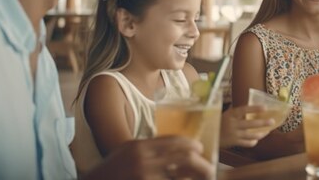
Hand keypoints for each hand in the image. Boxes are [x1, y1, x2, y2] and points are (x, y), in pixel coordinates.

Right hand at [82, 136, 214, 179]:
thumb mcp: (126, 152)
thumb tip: (174, 148)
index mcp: (139, 147)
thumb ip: (148, 148)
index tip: (200, 148)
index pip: (174, 141)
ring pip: (181, 175)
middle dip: (201, 164)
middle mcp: (143, 161)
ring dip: (195, 176)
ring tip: (204, 177)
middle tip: (209, 168)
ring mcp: (145, 177)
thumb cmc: (110, 171)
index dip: (191, 145)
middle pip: (184, 158)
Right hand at [220, 105, 273, 147]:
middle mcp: (233, 124)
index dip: (255, 108)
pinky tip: (257, 139)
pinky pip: (247, 143)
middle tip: (272, 121)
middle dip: (263, 123)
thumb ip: (235, 111)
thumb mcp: (224, 114)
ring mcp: (234, 134)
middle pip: (251, 124)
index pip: (244, 110)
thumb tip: (247, 105)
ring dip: (261, 133)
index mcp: (230, 115)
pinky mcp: (234, 143)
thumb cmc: (217, 123)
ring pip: (251, 135)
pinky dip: (253, 142)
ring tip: (267, 131)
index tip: (265, 107)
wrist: (207, 136)